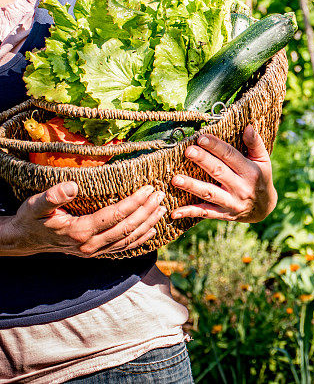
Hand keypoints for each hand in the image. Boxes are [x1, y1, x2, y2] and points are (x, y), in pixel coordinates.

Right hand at [0, 182, 165, 256]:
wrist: (25, 240)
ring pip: (128, 240)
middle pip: (127, 228)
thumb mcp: (35, 205)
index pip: (115, 216)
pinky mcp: (97, 252)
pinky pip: (123, 248)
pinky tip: (152, 231)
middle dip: (147, 211)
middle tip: (161, 194)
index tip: (149, 188)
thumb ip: (52, 197)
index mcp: (80, 231)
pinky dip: (140, 240)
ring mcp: (95, 251)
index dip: (135, 202)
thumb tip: (72, 187)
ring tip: (162, 209)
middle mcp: (91, 245)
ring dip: (148, 224)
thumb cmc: (31, 218)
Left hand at [170, 124, 276, 222]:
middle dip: (203, 161)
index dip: (216, 146)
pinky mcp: (223, 213)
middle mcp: (241, 187)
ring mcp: (231, 202)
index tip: (201, 138)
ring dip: (192, 186)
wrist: (264, 208)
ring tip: (175, 179)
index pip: (231, 156)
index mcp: (250, 171)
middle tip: (188, 151)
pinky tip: (174, 212)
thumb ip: (255, 143)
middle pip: (218, 172)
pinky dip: (189, 212)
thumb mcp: (263, 160)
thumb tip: (248, 127)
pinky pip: (205, 213)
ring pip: (209, 193)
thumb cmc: (260, 177)